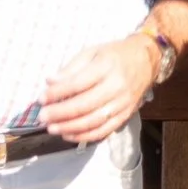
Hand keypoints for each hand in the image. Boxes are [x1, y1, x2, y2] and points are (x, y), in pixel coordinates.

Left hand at [39, 33, 159, 143]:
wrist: (146, 61)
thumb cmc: (114, 55)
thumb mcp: (92, 52)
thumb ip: (71, 68)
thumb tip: (50, 81)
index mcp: (106, 66)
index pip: (78, 83)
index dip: (57, 93)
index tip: (41, 98)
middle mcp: (116, 86)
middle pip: (85, 105)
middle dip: (60, 113)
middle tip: (42, 117)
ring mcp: (122, 103)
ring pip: (94, 121)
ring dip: (70, 128)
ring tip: (52, 128)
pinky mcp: (125, 115)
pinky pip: (104, 130)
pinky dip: (85, 136)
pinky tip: (69, 135)